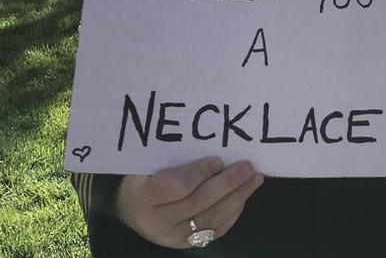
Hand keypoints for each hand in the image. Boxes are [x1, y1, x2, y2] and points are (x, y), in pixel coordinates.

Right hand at [116, 157, 263, 247]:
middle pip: (198, 203)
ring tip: (254, 179)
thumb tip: (213, 141)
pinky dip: (232, 213)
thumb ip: (175, 154)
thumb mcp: (148, 161)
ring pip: (210, 220)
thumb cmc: (143, 175)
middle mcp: (156, 222)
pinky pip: (214, 231)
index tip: (218, 159)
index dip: (200, 173)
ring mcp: (172, 237)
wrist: (130, 208)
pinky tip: (243, 196)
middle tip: (248, 167)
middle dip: (227, 184)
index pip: (177, 187)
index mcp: (143, 195)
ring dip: (237, 198)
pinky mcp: (185, 245)